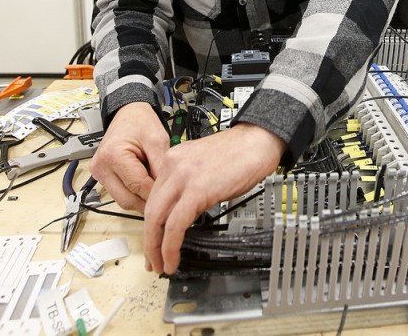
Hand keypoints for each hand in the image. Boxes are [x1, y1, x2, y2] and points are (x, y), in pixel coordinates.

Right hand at [89, 102, 168, 213]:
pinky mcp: (100, 176)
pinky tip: (145, 185)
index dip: (156, 195)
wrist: (128, 113)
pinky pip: (119, 194)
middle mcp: (101, 167)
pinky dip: (133, 193)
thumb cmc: (141, 122)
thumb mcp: (158, 141)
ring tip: (155, 188)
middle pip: (127, 200)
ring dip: (140, 199)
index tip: (171, 197)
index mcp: (113, 155)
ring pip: (122, 200)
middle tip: (166, 197)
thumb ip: (161, 168)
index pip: (138, 187)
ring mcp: (98, 173)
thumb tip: (166, 192)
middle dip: (148, 201)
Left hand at [143, 123, 284, 274]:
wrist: (258, 141)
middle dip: (149, 240)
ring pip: (157, 220)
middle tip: (153, 260)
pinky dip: (170, 247)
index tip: (155, 240)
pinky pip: (175, 225)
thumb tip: (185, 210)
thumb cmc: (240, 153)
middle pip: (150, 210)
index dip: (151, 224)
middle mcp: (172, 166)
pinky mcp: (196, 191)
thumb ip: (189, 184)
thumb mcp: (204, 166)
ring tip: (162, 266)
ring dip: (157, 249)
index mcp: (172, 159)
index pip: (153, 198)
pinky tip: (173, 258)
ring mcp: (182, 177)